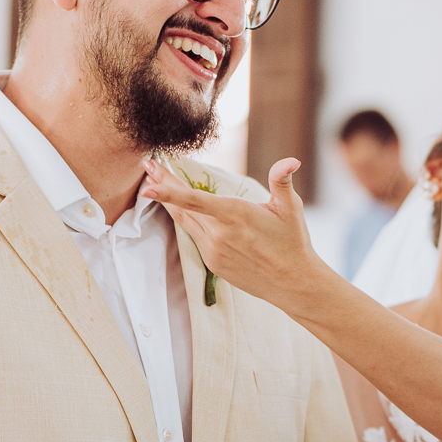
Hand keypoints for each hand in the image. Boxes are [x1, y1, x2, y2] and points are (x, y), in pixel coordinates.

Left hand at [140, 157, 323, 307]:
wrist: (291, 281)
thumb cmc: (292, 241)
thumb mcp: (290, 208)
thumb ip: (282, 181)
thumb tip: (291, 160)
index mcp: (235, 214)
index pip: (194, 200)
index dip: (169, 190)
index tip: (149, 180)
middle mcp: (219, 233)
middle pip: (183, 207)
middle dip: (163, 186)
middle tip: (149, 167)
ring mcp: (213, 250)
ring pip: (185, 222)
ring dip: (170, 203)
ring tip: (156, 186)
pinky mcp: (212, 262)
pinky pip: (195, 237)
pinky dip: (187, 221)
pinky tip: (184, 211)